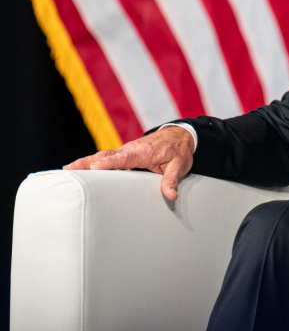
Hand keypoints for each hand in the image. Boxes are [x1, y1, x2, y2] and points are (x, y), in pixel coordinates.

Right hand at [63, 126, 193, 200]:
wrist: (180, 136)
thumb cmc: (178, 151)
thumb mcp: (179, 165)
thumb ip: (172, 179)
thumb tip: (170, 195)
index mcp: (143, 152)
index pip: (124, 158)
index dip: (109, 163)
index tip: (95, 168)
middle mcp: (131, 149)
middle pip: (106, 156)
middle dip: (87, 162)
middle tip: (68, 170)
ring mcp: (127, 151)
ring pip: (103, 156)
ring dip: (86, 162)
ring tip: (66, 171)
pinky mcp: (125, 154)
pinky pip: (107, 158)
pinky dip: (93, 162)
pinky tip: (81, 170)